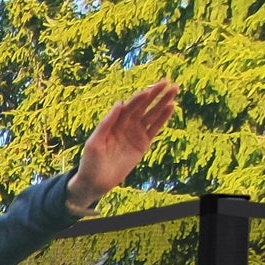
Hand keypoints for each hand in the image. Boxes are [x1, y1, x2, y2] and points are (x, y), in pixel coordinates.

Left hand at [69, 80, 178, 207]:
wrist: (95, 182)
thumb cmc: (90, 162)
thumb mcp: (95, 143)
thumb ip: (106, 124)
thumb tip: (119, 103)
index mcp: (113, 123)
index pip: (129, 107)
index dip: (138, 99)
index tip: (148, 91)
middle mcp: (126, 125)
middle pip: (143, 107)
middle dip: (154, 94)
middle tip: (167, 82)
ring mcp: (135, 134)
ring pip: (151, 115)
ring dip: (163, 102)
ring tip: (174, 90)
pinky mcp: (142, 144)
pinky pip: (154, 129)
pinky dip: (163, 118)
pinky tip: (171, 107)